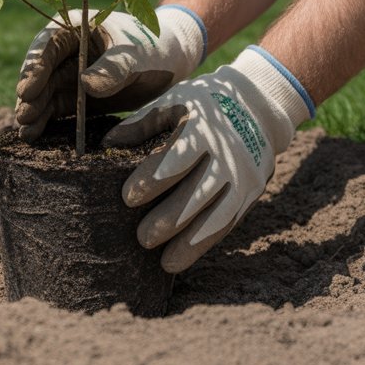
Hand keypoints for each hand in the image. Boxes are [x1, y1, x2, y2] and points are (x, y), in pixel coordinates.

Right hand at [14, 6, 206, 140]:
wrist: (171, 63)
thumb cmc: (152, 47)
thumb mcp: (136, 54)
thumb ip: (114, 67)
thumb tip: (86, 84)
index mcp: (76, 28)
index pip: (48, 44)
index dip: (34, 66)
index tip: (29, 90)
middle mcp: (65, 52)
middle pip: (39, 71)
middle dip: (29, 94)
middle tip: (24, 115)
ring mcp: (68, 75)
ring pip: (42, 93)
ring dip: (32, 111)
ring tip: (26, 132)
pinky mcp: (75, 98)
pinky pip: (54, 109)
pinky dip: (44, 121)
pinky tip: (33, 135)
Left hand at [104, 47, 313, 272]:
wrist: (257, 106)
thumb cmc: (202, 105)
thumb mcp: (173, 102)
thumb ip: (141, 123)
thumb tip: (107, 145)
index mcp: (203, 128)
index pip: (178, 157)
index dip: (153, 179)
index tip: (128, 197)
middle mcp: (227, 154)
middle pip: (197, 193)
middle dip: (169, 219)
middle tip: (142, 237)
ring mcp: (242, 175)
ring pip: (216, 215)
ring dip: (189, 241)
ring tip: (163, 262)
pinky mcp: (251, 193)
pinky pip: (228, 224)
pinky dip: (204, 244)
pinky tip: (181, 259)